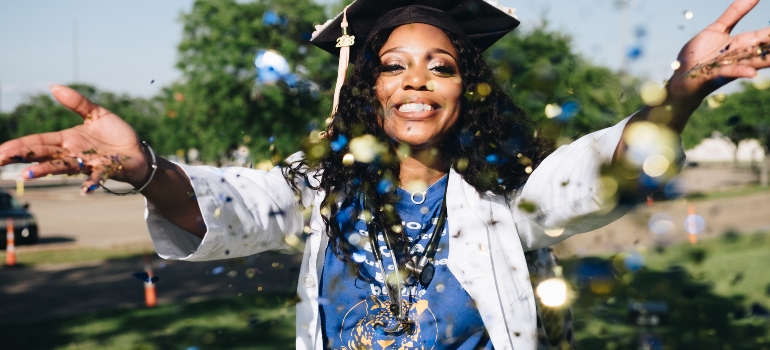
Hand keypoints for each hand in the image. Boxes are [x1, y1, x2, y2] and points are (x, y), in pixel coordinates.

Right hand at [0, 84, 148, 194]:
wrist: (138, 152)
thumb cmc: (116, 135)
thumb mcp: (97, 114)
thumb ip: (77, 102)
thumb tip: (52, 86)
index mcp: (67, 139)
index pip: (37, 142)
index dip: (18, 146)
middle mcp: (73, 153)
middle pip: (43, 155)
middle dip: (22, 158)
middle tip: (0, 162)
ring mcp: (88, 163)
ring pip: (63, 167)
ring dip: (46, 170)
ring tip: (27, 174)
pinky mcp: (106, 169)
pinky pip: (96, 177)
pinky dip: (90, 183)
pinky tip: (84, 190)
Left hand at [669, 0, 769, 105]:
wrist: (681, 75)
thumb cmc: (699, 54)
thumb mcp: (717, 29)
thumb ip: (735, 13)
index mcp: (742, 43)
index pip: (765, 36)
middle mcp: (740, 56)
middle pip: (763, 50)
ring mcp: (729, 66)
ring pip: (752, 63)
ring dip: (766, 60)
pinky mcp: (715, 74)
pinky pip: (729, 73)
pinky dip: (740, 72)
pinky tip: (752, 73)